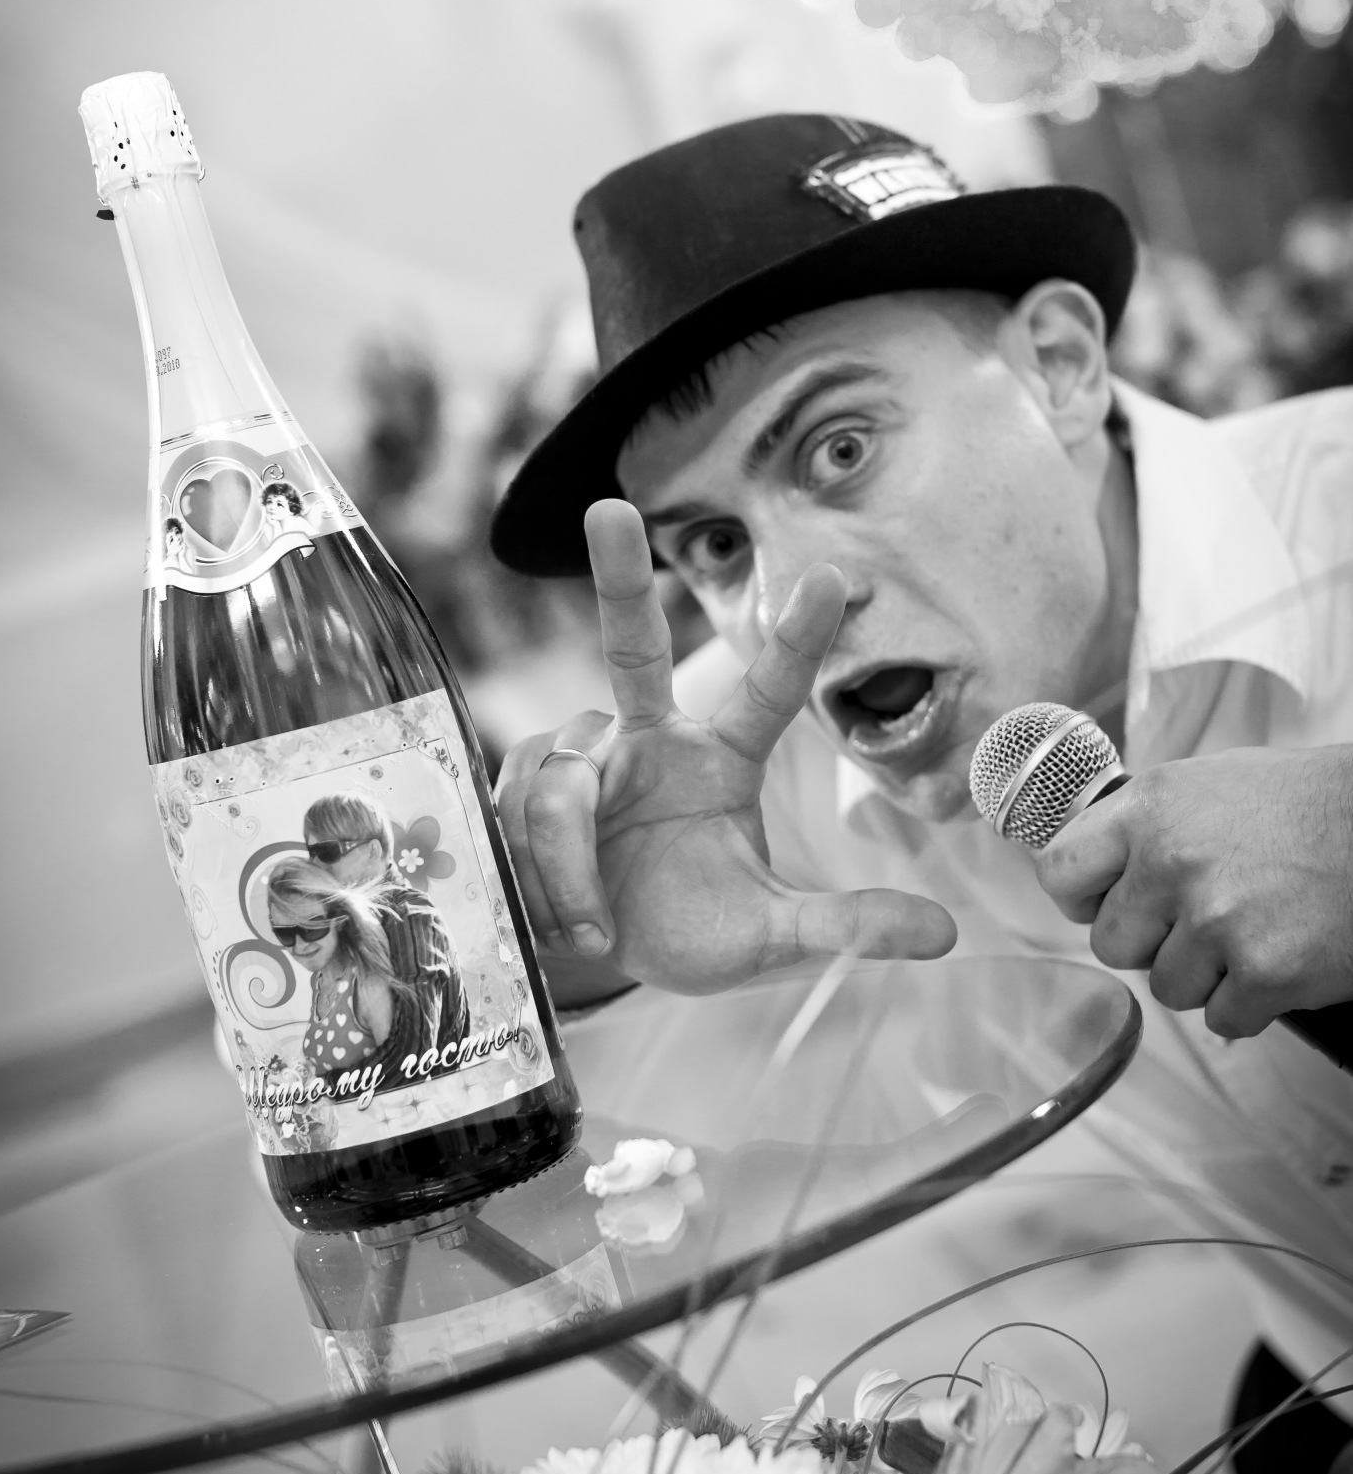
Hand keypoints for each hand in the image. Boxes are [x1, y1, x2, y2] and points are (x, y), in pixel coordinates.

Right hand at [496, 500, 955, 997]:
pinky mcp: (526, 784)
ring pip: (567, 780)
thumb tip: (949, 935)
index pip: (767, 694)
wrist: (601, 965)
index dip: (797, 639)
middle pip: (632, 645)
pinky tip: (560, 917)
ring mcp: (584, 758)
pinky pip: (525, 809)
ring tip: (595, 924)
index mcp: (720, 762)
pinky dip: (547, 875)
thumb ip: (847, 926)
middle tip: (611, 507)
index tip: (833, 577)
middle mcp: (650, 740)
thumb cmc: (693, 932)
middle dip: (619, 576)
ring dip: (572, 860)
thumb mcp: (772, 939)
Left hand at [1033, 746, 1352, 1036]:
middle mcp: (1171, 864)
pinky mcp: (1262, 974)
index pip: (1059, 870)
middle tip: (1199, 921)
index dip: (1081, 897)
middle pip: (1111, 944)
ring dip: (1206, 974)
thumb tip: (1102, 864)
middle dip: (1150, 943)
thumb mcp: (1214, 783)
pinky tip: (1281, 959)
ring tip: (1254, 930)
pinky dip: (1251, 1003)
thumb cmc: (1311, 803)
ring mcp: (1215, 923)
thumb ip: (1151, 823)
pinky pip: (1222, 1019)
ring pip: (1167, 987)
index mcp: (1151, 808)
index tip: (1104, 903)